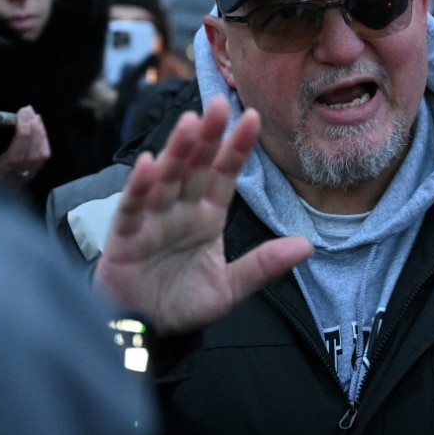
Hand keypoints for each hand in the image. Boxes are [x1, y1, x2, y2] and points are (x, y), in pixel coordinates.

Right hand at [0, 106, 49, 187]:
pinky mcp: (26, 177)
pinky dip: (42, 140)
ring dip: (37, 134)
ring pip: (33, 158)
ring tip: (33, 114)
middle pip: (14, 158)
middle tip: (24, 110)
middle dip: (23, 133)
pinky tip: (38, 125)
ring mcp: (14, 180)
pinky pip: (41, 158)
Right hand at [95, 94, 313, 334]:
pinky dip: (138, 186)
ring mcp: (151, 219)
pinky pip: (131, 207)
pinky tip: (148, 164)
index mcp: (206, 216)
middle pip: (195, 167)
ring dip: (176, 151)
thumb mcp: (229, 288)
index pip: (225, 175)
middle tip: (219, 104)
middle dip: (207, 136)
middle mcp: (179, 210)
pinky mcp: (124, 236)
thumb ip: (263, 265)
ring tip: (189, 124)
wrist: (143, 331)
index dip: (237, 147)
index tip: (254, 118)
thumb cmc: (182, 304)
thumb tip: (309, 245)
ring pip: (165, 178)